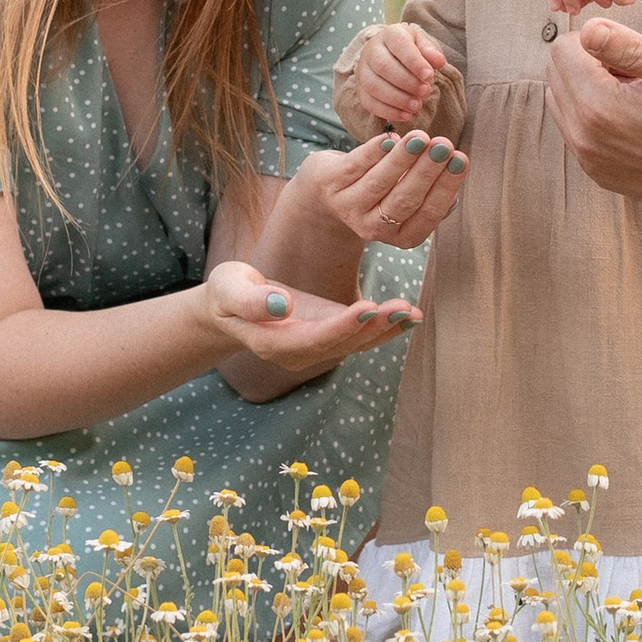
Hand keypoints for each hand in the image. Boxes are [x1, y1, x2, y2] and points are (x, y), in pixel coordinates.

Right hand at [196, 257, 420, 398]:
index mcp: (273, 343)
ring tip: (412, 312)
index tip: (366, 308)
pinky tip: (410, 316)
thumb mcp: (229, 289)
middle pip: (341, 344)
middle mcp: (298, 353)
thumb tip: (282, 305)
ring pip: (355, 343)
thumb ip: (251, 300)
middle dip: (373, 327)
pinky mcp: (328, 335)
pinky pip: (359, 336)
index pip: (312, 339)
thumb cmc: (228, 291)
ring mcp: (315, 348)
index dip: (341, 327)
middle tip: (403, 308)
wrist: (230, 305)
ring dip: (386, 328)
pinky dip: (386, 326)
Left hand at [306, 128, 468, 253]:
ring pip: (378, 183)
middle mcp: (374, 228)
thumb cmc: (381, 189)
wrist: (329, 191)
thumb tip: (454, 166)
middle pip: (404, 199)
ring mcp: (348, 208)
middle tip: (444, 145)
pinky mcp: (329, 184)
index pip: (429, 213)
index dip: (445, 187)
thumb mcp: (406, 197)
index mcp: (402, 235)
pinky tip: (390, 137)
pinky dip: (373, 152)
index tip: (461, 159)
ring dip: (402, 159)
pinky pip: (354, 166)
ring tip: (421, 137)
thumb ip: (429, 189)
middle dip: (426, 171)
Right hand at [344, 22, 451, 126]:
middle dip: (406, 82)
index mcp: (389, 35)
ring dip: (397, 99)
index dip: (414, 62)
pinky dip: (388, 112)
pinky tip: (405, 115)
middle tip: (425, 91)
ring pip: (373, 86)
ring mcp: (363, 70)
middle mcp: (371, 50)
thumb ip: (430, 51)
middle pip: (383, 66)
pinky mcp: (360, 89)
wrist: (389, 54)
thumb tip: (439, 62)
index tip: (429, 76)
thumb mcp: (421, 43)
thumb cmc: (409, 49)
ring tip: (416, 106)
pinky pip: (369, 102)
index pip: (399, 45)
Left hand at [544, 11, 641, 214]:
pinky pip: (576, 131)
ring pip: (562, 102)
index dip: (597, 38)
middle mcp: (584, 138)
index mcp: (598, 107)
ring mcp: (589, 161)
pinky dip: (595, 116)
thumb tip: (586, 28)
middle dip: (588, 63)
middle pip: (556, 74)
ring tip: (636, 95)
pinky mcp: (599, 175)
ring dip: (589, 89)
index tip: (633, 53)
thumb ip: (628, 47)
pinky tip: (636, 120)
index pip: (563, 49)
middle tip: (637, 73)